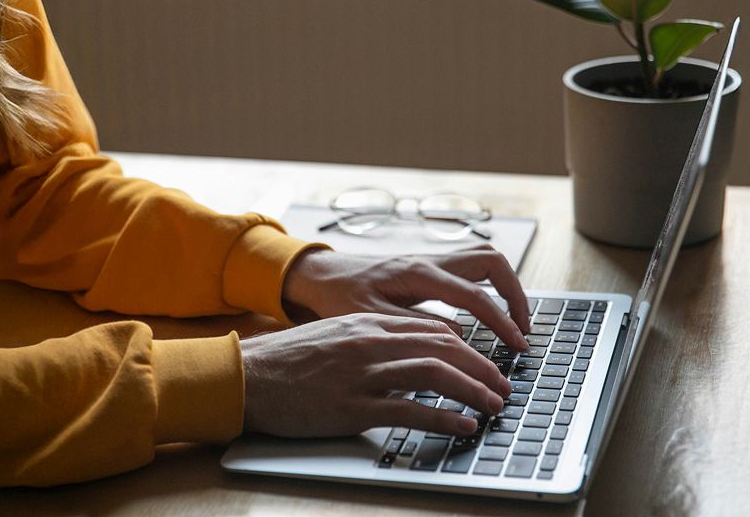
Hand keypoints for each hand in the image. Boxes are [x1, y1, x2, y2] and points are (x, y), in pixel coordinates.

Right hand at [242, 313, 512, 436]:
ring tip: (494, 405)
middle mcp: (371, 342)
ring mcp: (363, 374)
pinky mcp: (352, 407)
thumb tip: (409, 354)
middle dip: (482, 368)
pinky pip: (410, 410)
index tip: (487, 363)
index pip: (434, 329)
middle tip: (503, 386)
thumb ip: (373, 340)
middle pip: (444, 348)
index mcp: (368, 323)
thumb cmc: (288, 362)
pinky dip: (443, 417)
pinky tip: (462, 425)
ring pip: (435, 374)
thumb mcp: (335, 336)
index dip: (469, 348)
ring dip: (473, 390)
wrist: (246, 377)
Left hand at [282, 246, 529, 350]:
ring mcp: (433, 260)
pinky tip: (489, 313)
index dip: (501, 321)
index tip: (517, 345)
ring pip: (485, 259)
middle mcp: (431, 260)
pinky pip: (472, 268)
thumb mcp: (372, 319)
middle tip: (522, 330)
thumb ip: (415, 329)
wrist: (323, 276)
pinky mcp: (432, 267)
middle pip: (492, 262)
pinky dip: (489, 287)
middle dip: (516, 295)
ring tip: (513, 321)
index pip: (474, 295)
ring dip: (506, 287)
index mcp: (418, 273)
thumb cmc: (340, 297)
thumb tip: (459, 338)